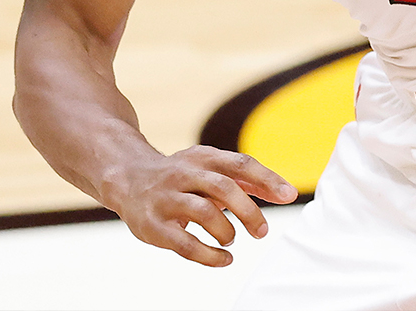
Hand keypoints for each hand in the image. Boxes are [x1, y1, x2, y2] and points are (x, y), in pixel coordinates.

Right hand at [102, 145, 298, 266]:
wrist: (127, 178)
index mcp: (203, 157)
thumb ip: (245, 180)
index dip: (267, 179)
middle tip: (262, 231)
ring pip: (203, 212)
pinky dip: (208, 255)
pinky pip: (184, 243)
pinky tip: (223, 259)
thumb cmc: (182, 177)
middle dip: (248, 211)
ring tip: (231, 241)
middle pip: (223, 187)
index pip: (240, 164)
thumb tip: (284, 192)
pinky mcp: (153, 224)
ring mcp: (167, 198)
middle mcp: (184, 173)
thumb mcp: (210, 168)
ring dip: (226, 231)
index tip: (289, 196)